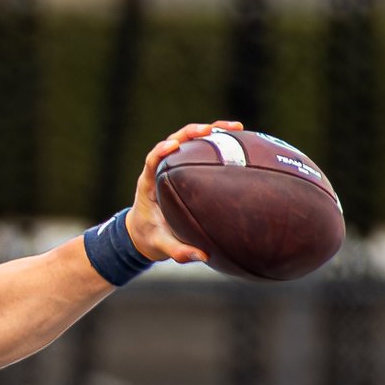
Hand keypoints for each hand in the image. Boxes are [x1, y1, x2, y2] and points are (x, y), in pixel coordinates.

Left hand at [124, 121, 239, 264]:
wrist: (143, 235)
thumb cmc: (149, 238)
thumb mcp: (159, 246)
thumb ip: (178, 251)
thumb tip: (203, 256)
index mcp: (149, 183)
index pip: (152, 159)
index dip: (161, 150)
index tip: (173, 146)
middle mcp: (161, 169)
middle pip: (176, 141)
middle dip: (194, 132)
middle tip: (215, 129)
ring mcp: (175, 166)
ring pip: (191, 141)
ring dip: (211, 131)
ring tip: (237, 128)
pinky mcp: (186, 169)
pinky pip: (201, 152)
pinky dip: (219, 144)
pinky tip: (241, 143)